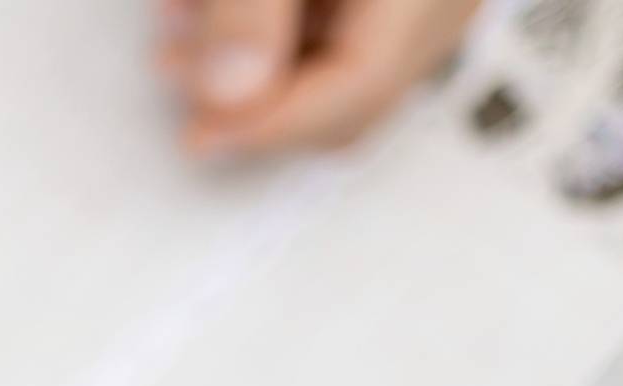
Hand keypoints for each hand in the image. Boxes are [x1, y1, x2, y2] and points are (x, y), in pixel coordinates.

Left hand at [160, 0, 483, 154]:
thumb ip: (251, 9)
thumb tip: (233, 94)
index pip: (358, 90)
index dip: (269, 124)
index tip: (197, 136)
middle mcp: (447, 2)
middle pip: (352, 95)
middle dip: (255, 100)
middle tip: (175, 71)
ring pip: (345, 68)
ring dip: (258, 65)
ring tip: (180, 31)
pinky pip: (349, 33)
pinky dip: (282, 33)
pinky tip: (218, 9)